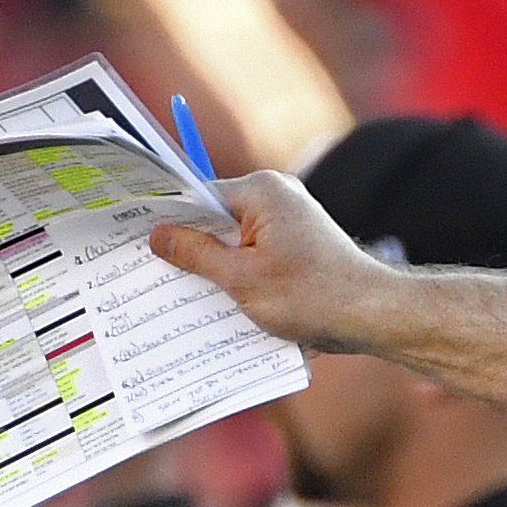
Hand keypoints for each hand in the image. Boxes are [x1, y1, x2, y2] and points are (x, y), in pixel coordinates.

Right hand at [150, 171, 387, 352]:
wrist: (373, 315)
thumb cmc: (312, 294)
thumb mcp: (241, 278)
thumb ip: (196, 254)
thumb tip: (158, 235)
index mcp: (262, 191)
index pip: (198, 196)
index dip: (166, 219)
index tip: (133, 236)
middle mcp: (277, 198)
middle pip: (214, 219)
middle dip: (187, 247)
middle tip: (146, 271)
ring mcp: (289, 223)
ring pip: (233, 242)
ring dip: (212, 268)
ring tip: (179, 293)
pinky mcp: (297, 249)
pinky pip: (254, 257)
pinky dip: (237, 277)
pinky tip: (217, 304)